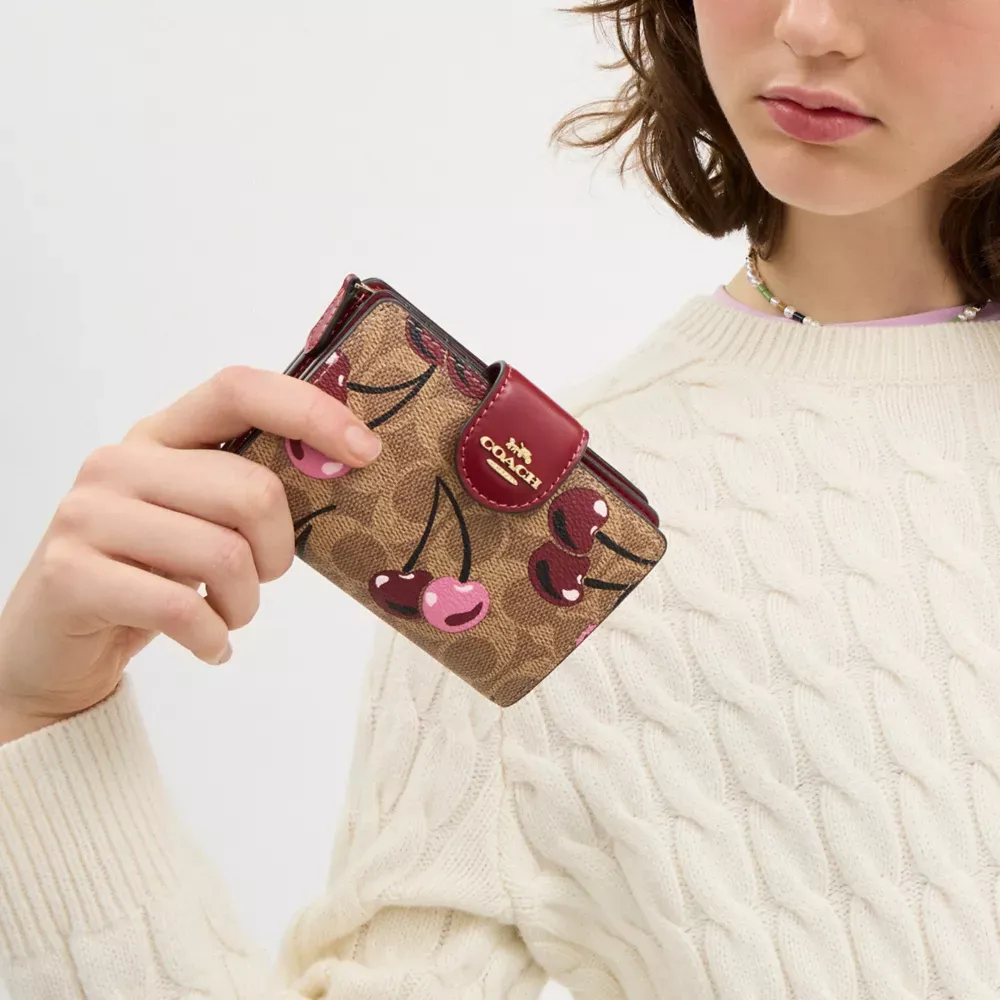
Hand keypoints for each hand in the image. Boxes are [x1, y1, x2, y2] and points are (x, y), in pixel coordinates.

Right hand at [0, 366, 381, 742]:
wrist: (53, 643)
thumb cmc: (147, 574)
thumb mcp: (198, 518)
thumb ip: (247, 489)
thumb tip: (348, 469)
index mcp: (160, 435)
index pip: (240, 389)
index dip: (310, 412)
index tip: (365, 452)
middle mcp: (121, 461)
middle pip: (250, 490)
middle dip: (278, 552)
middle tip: (263, 578)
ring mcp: (89, 514)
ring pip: (223, 554)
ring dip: (245, 603)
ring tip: (228, 615)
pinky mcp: (71, 574)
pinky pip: (181, 608)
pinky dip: (213, 637)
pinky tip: (210, 644)